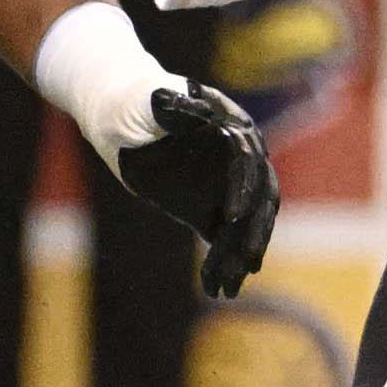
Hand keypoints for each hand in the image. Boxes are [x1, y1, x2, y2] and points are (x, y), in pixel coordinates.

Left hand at [113, 83, 279, 296]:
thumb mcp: (148, 100)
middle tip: (248, 262)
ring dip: (239, 257)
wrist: (126, 115)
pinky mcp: (213, 208)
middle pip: (260, 200)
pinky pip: (224, 239)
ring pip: (246, 226)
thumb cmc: (138, 102)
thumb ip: (163, 104)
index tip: (232, 215)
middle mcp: (241, 159)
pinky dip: (222, 263)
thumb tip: (164, 98)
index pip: (247, 161)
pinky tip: (216, 288)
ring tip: (228, 288)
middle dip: (254, 233)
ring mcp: (228, 185)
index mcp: (232, 128)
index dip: (244, 188)